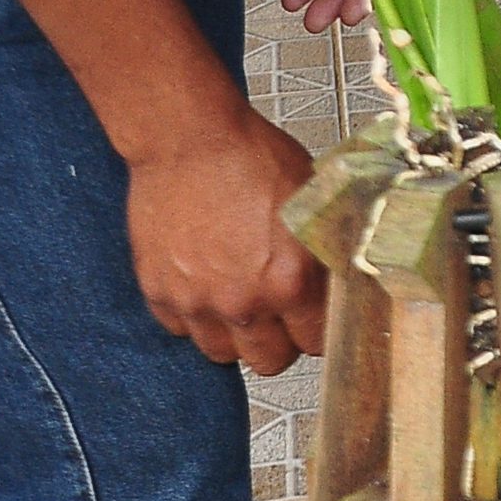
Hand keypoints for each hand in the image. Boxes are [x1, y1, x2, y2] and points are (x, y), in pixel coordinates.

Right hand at [125, 110, 328, 375]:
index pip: (316, 343)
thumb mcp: (314, 201)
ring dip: (234, 333)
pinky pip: (179, 329)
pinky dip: (193, 315)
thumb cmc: (253, 158)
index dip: (319, 329)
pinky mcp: (158, 293)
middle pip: (270, 361)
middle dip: (280, 341)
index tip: (316, 319)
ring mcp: (196, 302)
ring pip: (222, 353)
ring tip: (240, 298)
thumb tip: (342, 282)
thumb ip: (324, 252)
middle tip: (280, 314)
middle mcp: (244, 302)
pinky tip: (204, 283)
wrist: (190, 139)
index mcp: (291, 281)